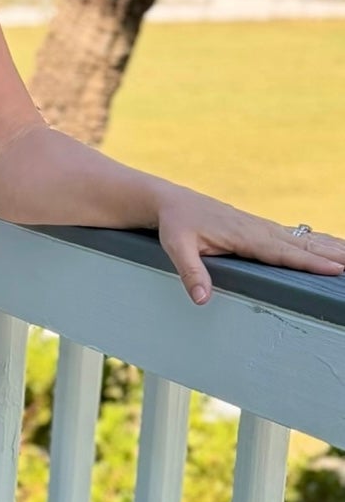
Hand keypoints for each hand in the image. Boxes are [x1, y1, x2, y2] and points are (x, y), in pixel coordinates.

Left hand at [156, 183, 344, 304]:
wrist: (172, 202)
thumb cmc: (175, 224)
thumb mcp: (177, 247)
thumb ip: (191, 272)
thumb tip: (202, 299)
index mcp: (244, 236)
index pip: (283, 252)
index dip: (309, 261)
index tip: (334, 268)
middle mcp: (258, 230)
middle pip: (301, 244)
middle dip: (329, 253)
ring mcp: (260, 227)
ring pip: (301, 238)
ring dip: (327, 246)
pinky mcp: (259, 228)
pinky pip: (292, 235)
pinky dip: (313, 240)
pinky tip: (326, 245)